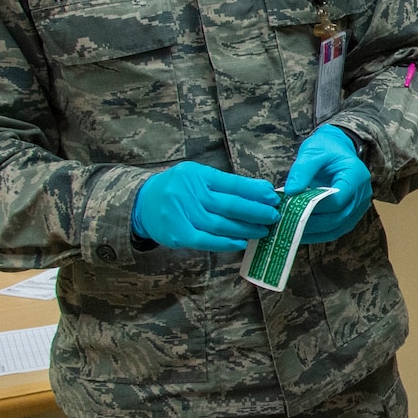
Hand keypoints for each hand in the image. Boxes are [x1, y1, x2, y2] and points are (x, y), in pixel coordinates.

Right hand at [132, 161, 279, 251]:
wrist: (142, 203)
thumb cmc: (179, 189)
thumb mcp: (199, 176)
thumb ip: (227, 183)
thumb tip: (262, 190)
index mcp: (197, 175)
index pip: (233, 184)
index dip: (256, 192)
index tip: (273, 197)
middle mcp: (189, 193)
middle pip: (229, 205)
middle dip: (256, 211)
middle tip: (274, 216)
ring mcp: (182, 215)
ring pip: (220, 224)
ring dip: (245, 229)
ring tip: (263, 230)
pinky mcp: (177, 234)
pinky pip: (206, 240)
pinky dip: (225, 243)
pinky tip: (241, 242)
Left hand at [284, 124, 372, 243]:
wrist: (339, 148)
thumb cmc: (326, 148)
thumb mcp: (312, 152)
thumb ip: (302, 171)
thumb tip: (290, 192)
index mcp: (356, 176)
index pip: (338, 199)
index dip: (316, 207)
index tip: (293, 208)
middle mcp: (362, 194)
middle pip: (339, 217)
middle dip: (313, 223)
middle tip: (288, 225)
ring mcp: (359, 206)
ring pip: (339, 227)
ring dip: (316, 233)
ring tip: (292, 233)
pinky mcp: (352, 214)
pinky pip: (337, 229)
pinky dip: (320, 234)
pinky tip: (302, 233)